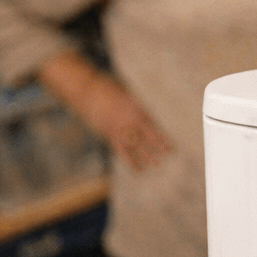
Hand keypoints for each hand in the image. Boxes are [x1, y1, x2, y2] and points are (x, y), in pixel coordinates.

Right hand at [38, 51, 171, 171]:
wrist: (85, 90)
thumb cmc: (108, 87)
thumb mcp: (128, 91)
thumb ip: (139, 101)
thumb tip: (153, 107)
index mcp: (135, 108)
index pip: (153, 126)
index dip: (162, 137)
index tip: (172, 146)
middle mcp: (128, 120)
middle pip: (146, 136)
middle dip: (157, 147)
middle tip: (169, 158)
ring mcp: (118, 128)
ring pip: (135, 145)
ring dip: (146, 155)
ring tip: (156, 165)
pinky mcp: (108, 134)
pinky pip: (121, 150)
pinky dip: (130, 160)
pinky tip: (137, 169)